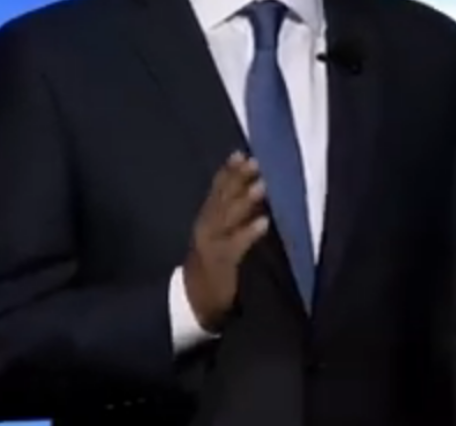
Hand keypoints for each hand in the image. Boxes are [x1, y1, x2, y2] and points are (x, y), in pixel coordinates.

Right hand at [183, 151, 269, 331]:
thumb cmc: (208, 267)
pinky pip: (237, 245)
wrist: (191, 303)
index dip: (228, 172)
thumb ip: (226, 217)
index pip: (216, 191)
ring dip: (245, 201)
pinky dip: (249, 233)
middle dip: (237, 179)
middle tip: (254, 162)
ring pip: (228, 218)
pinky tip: (264, 223)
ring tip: (261, 186)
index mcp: (204, 220)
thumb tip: (249, 191)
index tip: (240, 153)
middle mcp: (206, 228)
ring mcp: (212, 245)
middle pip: (222, 199)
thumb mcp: (213, 238)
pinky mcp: (221, 263)